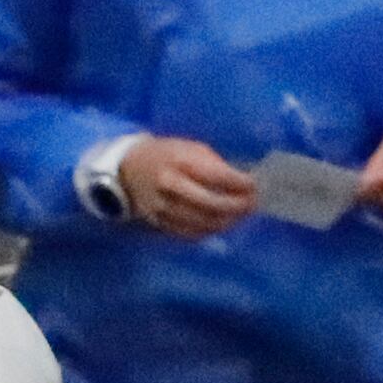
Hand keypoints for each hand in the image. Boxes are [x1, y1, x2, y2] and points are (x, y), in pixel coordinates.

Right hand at [118, 136, 257, 238]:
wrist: (127, 168)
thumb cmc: (166, 155)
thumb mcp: (190, 148)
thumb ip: (215, 165)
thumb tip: (241, 182)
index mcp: (179, 162)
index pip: (217, 176)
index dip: (240, 183)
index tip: (255, 185)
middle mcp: (170, 185)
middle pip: (212, 204)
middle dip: (238, 206)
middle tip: (252, 204)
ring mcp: (164, 207)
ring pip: (203, 223)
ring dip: (228, 222)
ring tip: (241, 216)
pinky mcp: (160, 222)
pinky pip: (190, 233)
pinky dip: (210, 231)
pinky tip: (221, 224)